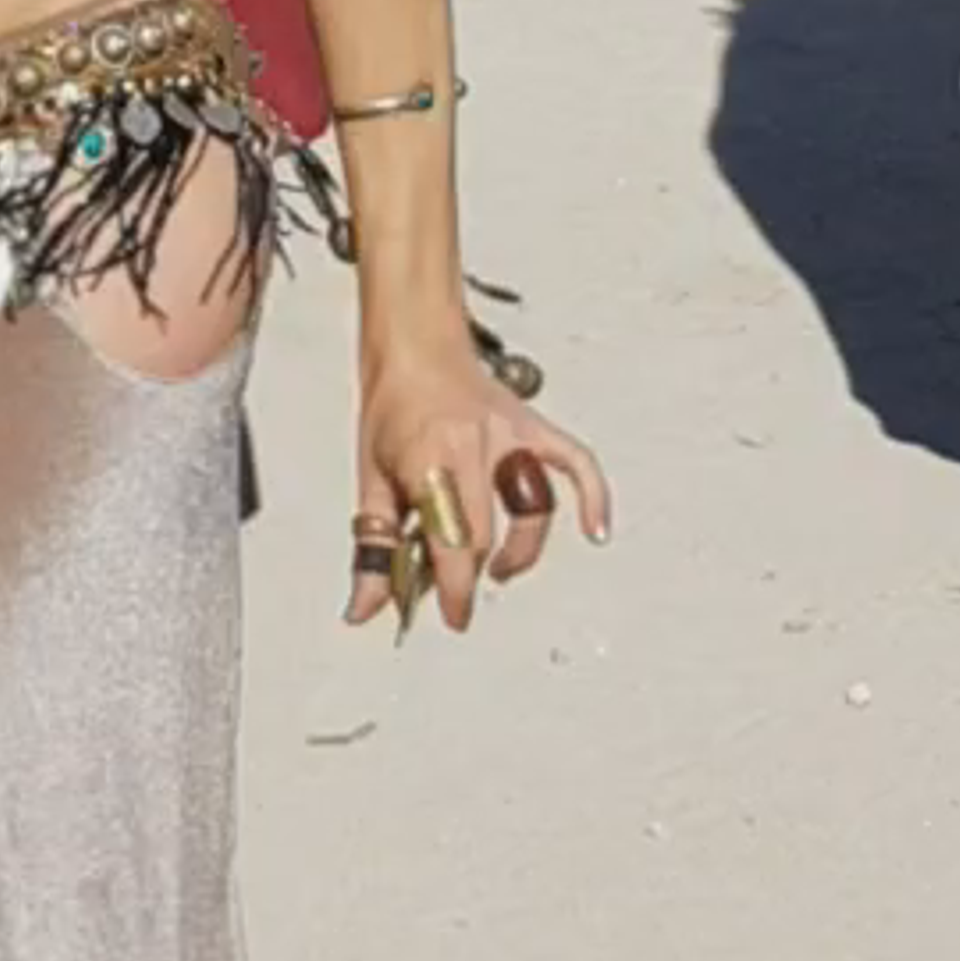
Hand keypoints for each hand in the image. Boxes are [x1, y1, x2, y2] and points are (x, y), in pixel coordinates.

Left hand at [351, 339, 612, 638]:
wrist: (415, 344)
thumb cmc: (391, 405)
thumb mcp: (369, 478)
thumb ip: (373, 549)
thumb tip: (364, 608)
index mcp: (429, 459)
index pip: (451, 541)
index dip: (454, 590)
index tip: (453, 616)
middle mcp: (474, 447)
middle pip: (485, 533)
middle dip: (470, 572)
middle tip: (454, 589)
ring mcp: (510, 436)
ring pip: (531, 510)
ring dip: (519, 550)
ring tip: (499, 568)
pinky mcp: (532, 427)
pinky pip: (575, 462)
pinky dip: (593, 496)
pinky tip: (596, 530)